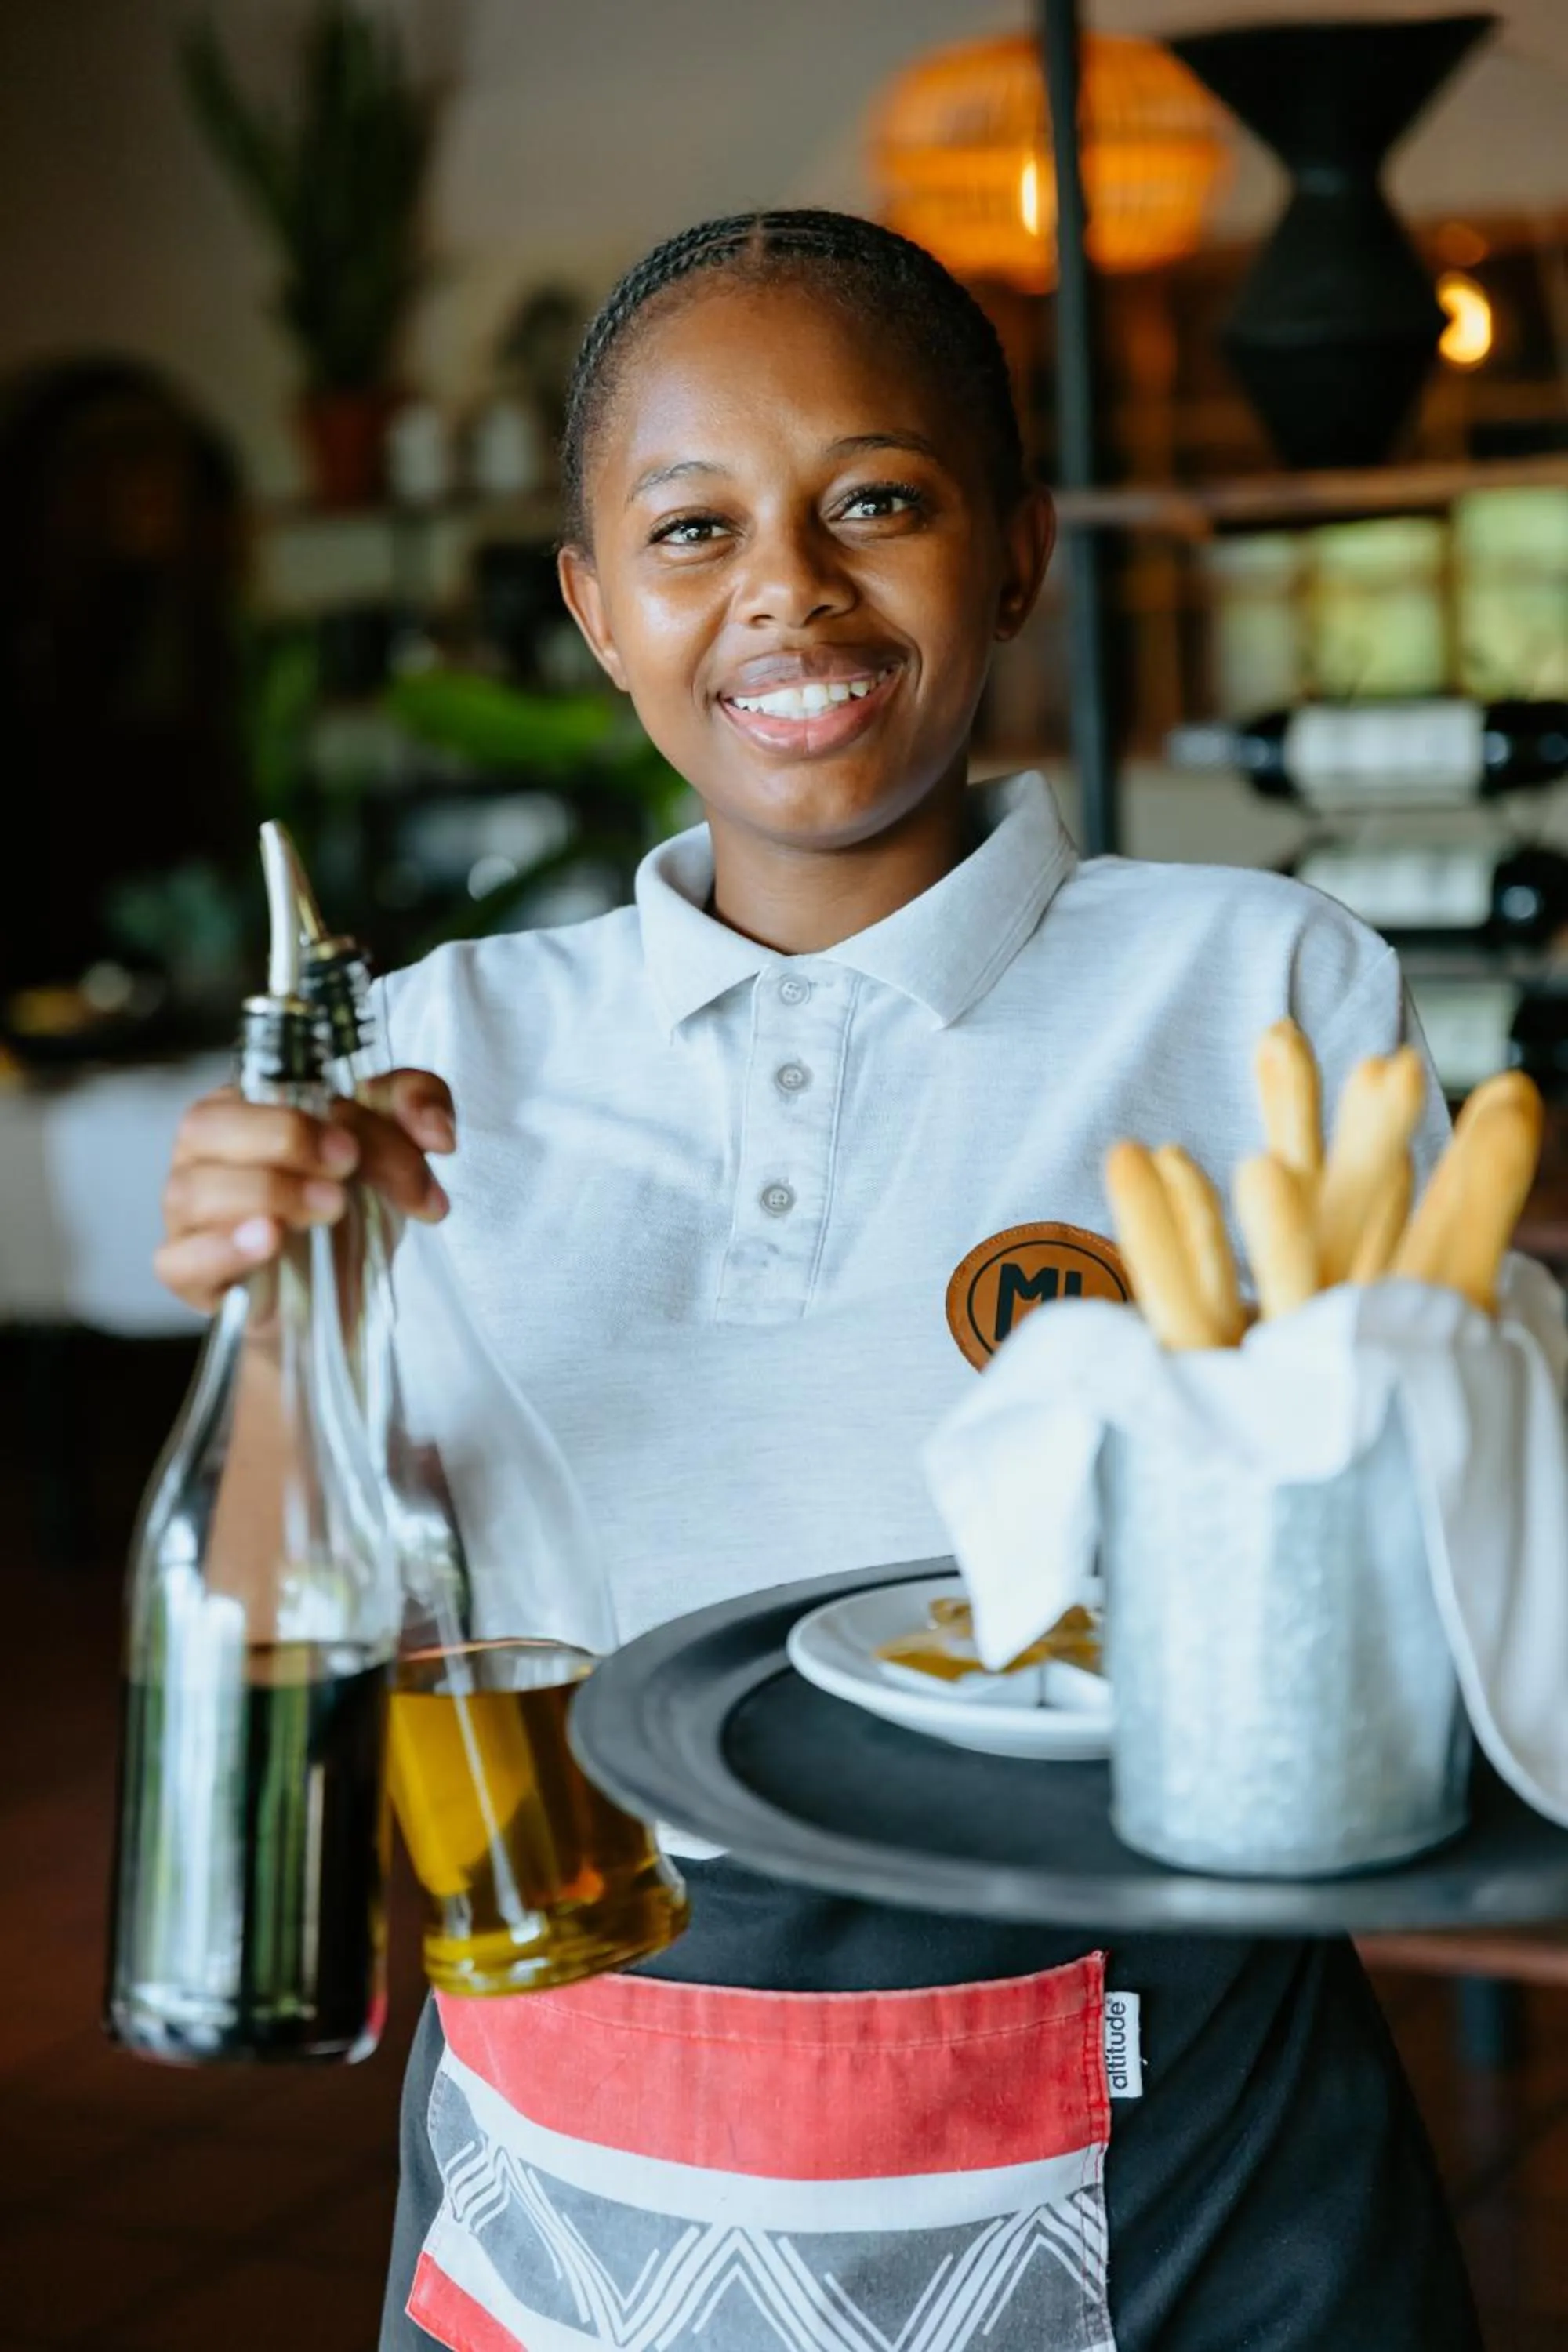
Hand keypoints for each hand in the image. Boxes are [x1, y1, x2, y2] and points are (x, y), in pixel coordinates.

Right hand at [155, 1068, 455, 1313]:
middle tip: (346, 1169)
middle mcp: (204, 1154)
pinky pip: (181, 1258)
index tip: (394, 1149)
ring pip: (194, 1189)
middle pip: (208, 1123)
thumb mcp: (391, 1150)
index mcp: (245, 1105)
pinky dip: (225, 1248)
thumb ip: (416, 1107)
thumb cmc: (350, 1212)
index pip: (274, 1084)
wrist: (337, 1302)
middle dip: (285, 1138)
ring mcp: (186, 1216)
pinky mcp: (186, 1274)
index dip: (339, 1111)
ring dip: (267, 1191)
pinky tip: (270, 1242)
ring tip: (329, 1210)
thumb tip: (439, 1128)